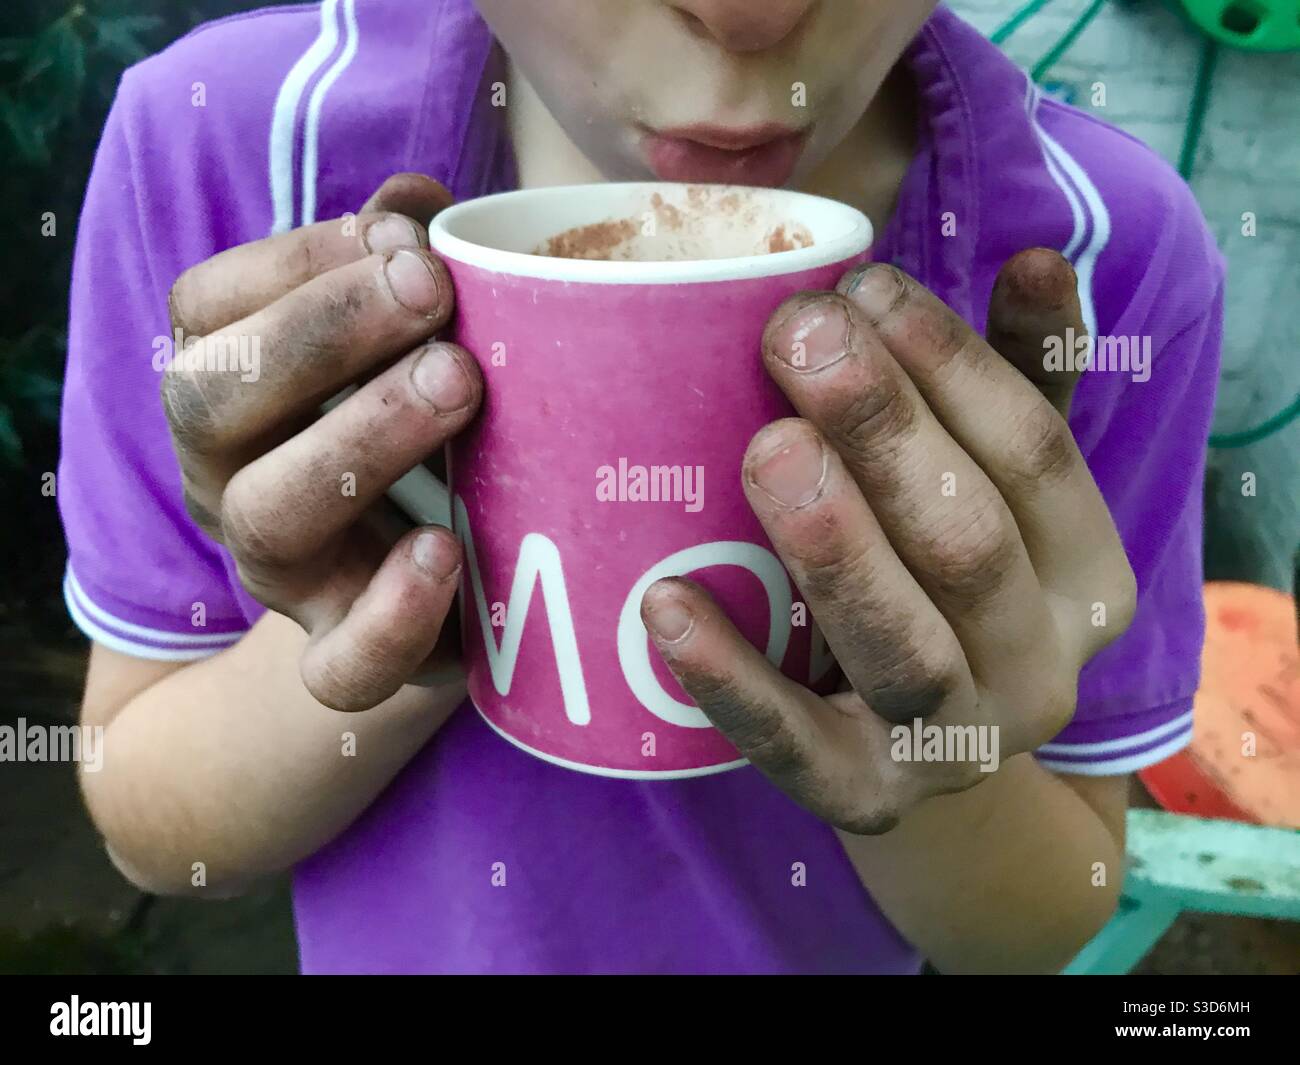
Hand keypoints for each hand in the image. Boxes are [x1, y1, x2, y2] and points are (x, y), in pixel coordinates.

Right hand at [161, 174, 481, 710]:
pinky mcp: (344, 656)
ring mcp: (282, 573)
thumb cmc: (425, 429)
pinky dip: (390, 614)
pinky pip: (339, 665)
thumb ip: (401, 266)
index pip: (209, 309)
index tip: (403, 238)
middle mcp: (228, 477)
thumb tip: (412, 205)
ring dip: (361, 439)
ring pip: (270, 516)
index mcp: (232, 388)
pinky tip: (444, 550)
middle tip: (432, 295)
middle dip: (320, 334)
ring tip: (460, 385)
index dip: (296, 262)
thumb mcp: (410, 341)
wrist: (447, 578)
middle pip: (212, 399)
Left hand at [640, 250, 1136, 832]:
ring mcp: (955, 745)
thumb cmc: (947, 582)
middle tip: (799, 338)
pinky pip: (794, 743)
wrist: (920, 747)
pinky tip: (665, 606)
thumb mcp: (996, 483)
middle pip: (970, 542)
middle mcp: (1041, 668)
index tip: (863, 288)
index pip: (1037, 454)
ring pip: (904, 648)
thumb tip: (1038, 257)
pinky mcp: (861, 795)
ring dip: (837, 547)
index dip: (954, 365)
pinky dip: (731, 680)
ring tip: (767, 447)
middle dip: (887, 432)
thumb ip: (1020, 381)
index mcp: (1086, 573)